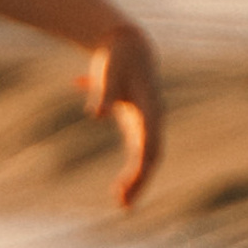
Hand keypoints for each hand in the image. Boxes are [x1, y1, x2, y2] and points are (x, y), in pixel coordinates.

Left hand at [86, 23, 163, 208]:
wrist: (126, 42)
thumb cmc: (117, 56)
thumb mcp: (109, 70)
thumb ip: (103, 92)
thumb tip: (95, 113)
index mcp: (149, 108)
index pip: (151, 142)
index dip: (142, 165)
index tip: (130, 184)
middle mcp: (152, 119)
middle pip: (151, 155)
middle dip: (140, 180)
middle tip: (124, 205)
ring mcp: (145, 122)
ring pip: (145, 156)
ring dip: (136, 179)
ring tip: (122, 202)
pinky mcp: (135, 123)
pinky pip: (138, 152)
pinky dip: (131, 171)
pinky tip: (119, 191)